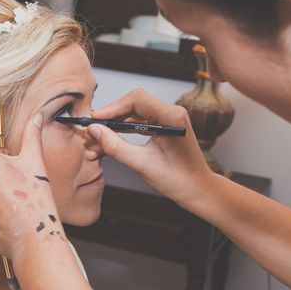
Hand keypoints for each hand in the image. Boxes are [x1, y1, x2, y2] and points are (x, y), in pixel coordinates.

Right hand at [89, 88, 212, 204]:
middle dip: (112, 115)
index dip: (112, 108)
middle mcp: (172, 112)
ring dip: (117, 121)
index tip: (94, 120)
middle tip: (92, 128)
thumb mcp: (142, 164)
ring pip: (136, 110)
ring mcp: (170, 117)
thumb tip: (94, 131)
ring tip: (98, 134)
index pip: (136, 100)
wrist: (198, 189)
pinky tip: (112, 136)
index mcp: (171, 117)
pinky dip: (126, 126)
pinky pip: (141, 119)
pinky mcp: (166, 124)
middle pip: (134, 102)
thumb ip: (116, 146)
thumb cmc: (178, 180)